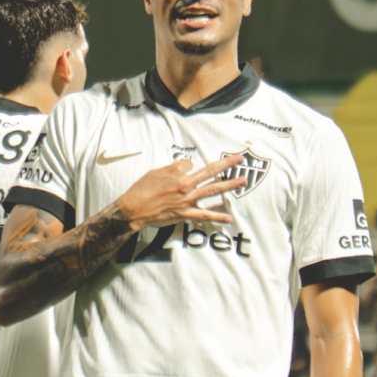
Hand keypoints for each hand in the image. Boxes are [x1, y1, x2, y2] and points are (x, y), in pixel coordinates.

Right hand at [115, 156, 246, 231]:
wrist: (134, 209)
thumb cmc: (142, 189)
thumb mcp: (155, 172)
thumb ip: (172, 169)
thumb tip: (184, 167)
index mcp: (177, 173)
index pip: (191, 164)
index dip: (187, 167)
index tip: (182, 171)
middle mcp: (185, 184)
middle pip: (210, 171)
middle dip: (226, 163)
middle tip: (240, 159)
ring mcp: (187, 200)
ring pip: (213, 190)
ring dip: (229, 185)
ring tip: (242, 181)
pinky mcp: (185, 214)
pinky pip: (204, 215)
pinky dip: (217, 216)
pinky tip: (229, 217)